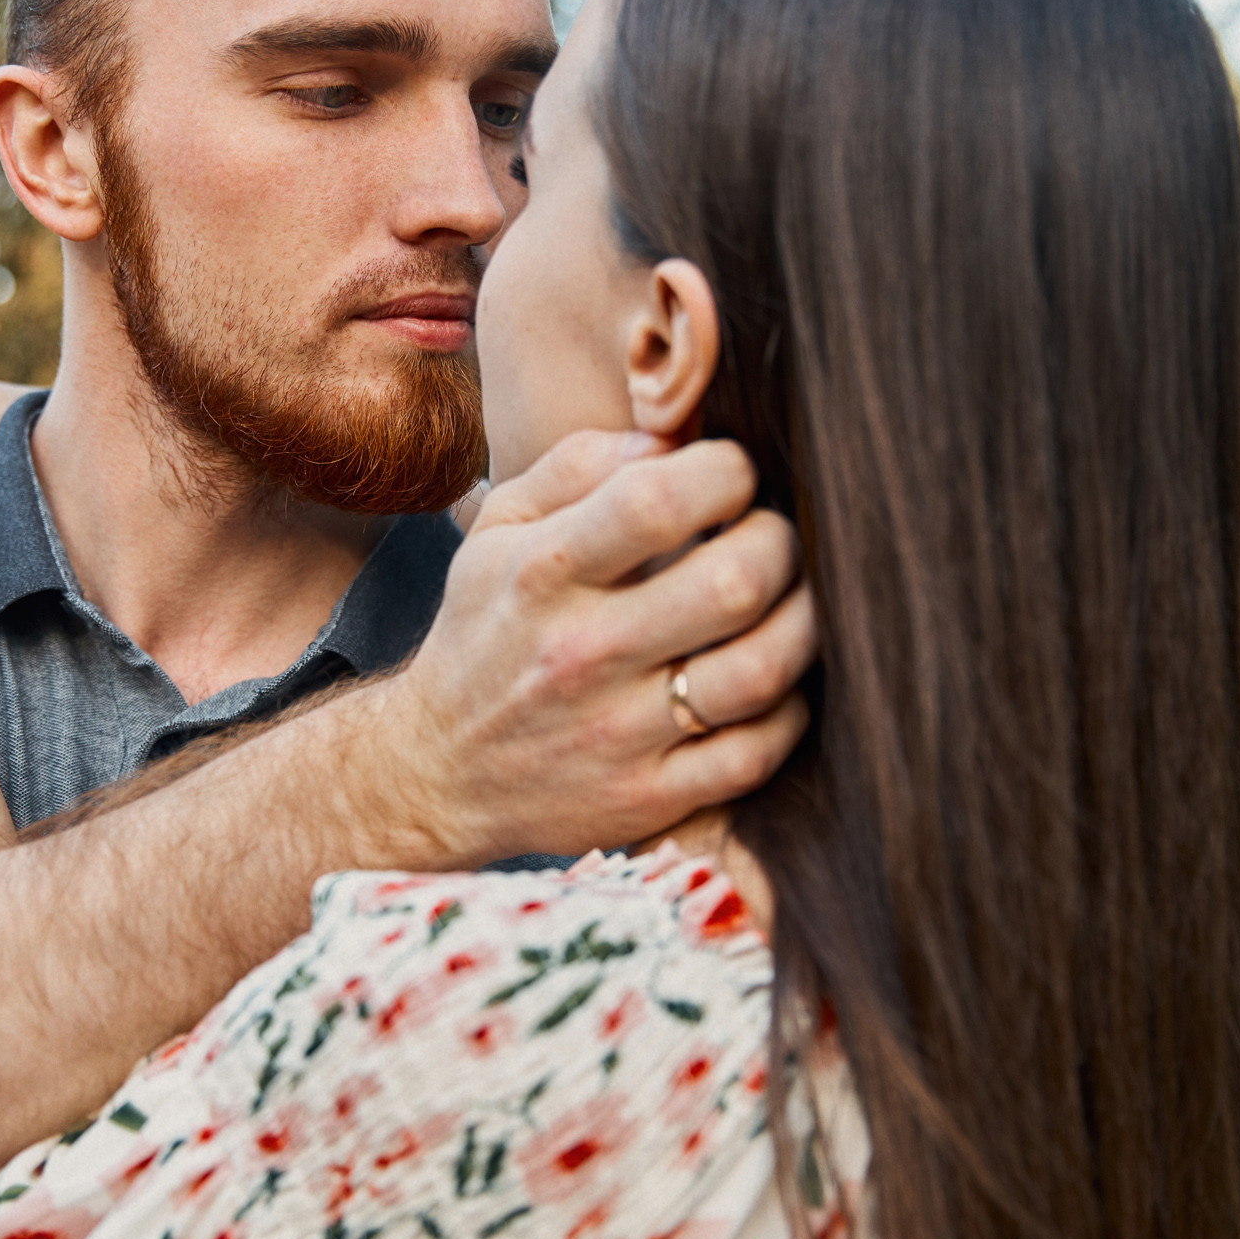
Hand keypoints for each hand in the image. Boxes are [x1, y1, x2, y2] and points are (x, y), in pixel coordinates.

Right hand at [363, 431, 816, 862]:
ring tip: (788, 603)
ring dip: (801, 624)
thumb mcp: (498, 530)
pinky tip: (772, 682)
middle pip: (733, 583)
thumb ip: (577, 465)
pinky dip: (788, 709)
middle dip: (779, 544)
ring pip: (761, 671)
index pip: (658, 501)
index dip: (725, 471)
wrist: (438, 771)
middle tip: (772, 539)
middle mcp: (580, 654)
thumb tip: (672, 440)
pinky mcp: (649, 798)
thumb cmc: (488, 630)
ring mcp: (618, 734)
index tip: (733, 475)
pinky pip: (758, 751)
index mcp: (542, 574)